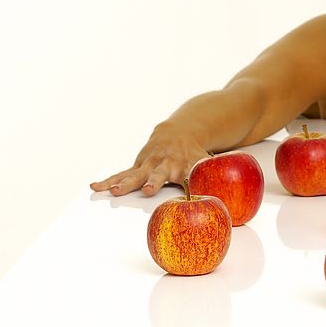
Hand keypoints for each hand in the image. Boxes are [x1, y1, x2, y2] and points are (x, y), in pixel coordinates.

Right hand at [90, 126, 209, 196]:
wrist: (180, 132)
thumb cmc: (195, 154)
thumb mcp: (207, 162)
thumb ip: (214, 176)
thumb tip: (231, 194)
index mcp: (185, 164)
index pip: (187, 175)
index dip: (186, 181)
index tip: (187, 190)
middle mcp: (165, 164)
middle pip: (158, 175)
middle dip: (152, 182)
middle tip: (145, 191)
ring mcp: (149, 164)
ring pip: (135, 174)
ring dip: (124, 182)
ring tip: (113, 191)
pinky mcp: (137, 166)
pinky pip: (121, 173)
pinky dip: (109, 179)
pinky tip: (94, 186)